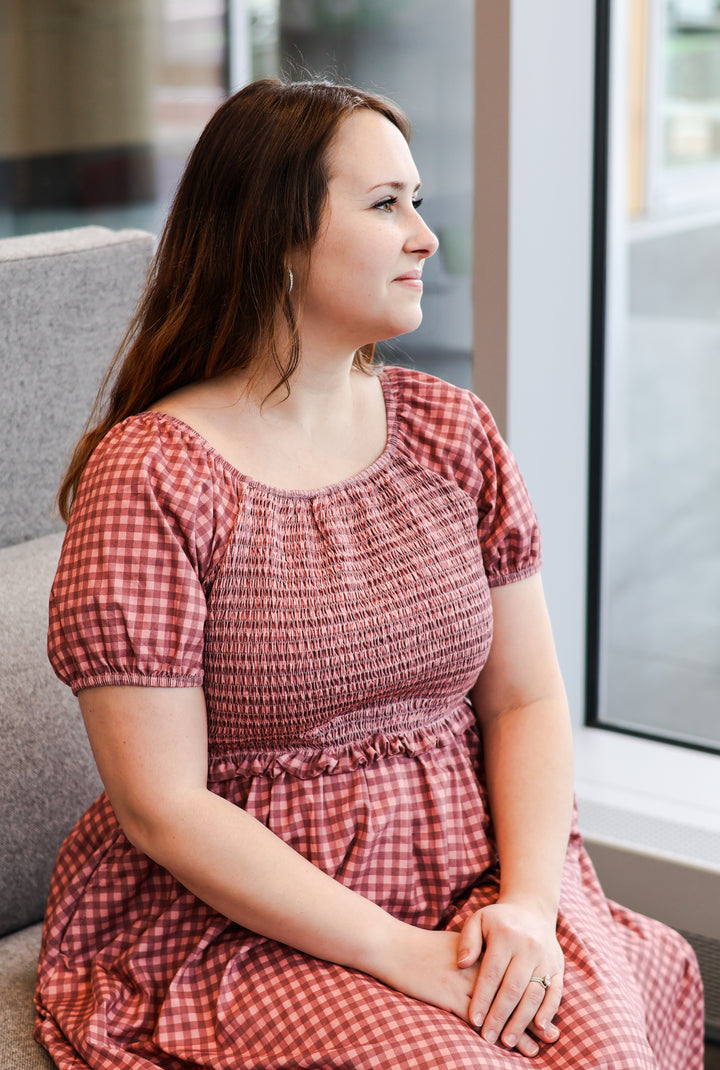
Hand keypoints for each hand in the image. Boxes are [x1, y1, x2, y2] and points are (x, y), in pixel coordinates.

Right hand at [370, 920, 548, 1057]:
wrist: (394, 945)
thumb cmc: (422, 948)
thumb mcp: (455, 945)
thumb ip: (476, 955)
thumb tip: (493, 970)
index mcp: (482, 951)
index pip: (515, 974)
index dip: (534, 994)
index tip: (549, 1010)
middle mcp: (479, 966)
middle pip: (514, 992)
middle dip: (533, 1016)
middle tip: (551, 1036)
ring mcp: (466, 982)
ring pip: (500, 1009)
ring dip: (518, 1031)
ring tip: (534, 1049)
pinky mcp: (450, 996)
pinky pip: (477, 1018)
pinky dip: (492, 1033)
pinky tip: (500, 1046)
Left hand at [457, 900, 563, 1055]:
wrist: (532, 909)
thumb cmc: (499, 920)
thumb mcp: (478, 920)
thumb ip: (468, 941)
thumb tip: (461, 964)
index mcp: (506, 935)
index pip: (492, 972)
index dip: (482, 998)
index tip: (473, 1019)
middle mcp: (528, 947)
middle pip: (513, 988)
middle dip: (500, 1016)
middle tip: (488, 1037)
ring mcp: (546, 958)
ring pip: (534, 994)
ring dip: (521, 1020)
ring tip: (508, 1040)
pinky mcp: (559, 967)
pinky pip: (556, 992)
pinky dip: (548, 1011)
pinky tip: (538, 1027)